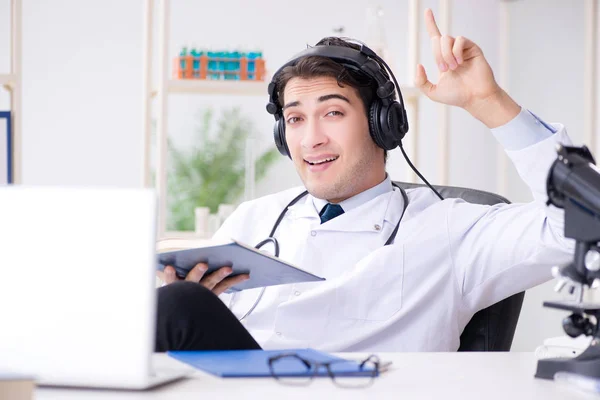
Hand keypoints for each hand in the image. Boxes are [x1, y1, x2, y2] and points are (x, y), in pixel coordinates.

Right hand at [157, 264, 248, 295]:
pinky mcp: (215, 293)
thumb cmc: (179, 286)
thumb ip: (170, 270)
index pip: (170, 279)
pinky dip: (236, 280)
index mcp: (175, 284)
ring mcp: (203, 292)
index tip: (169, 268)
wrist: (190, 309)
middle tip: (202, 264)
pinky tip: (246, 275)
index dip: (169, 275)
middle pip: (192, 279)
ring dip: (220, 274)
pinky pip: (226, 285)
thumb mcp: (171, 278)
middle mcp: (190, 289)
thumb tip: (167, 258)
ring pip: (212, 282)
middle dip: (197, 272)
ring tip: (228, 268)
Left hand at [415, 8, 519, 127]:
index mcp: (443, 59)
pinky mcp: (472, 48)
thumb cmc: (457, 96)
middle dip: (437, 55)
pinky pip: (459, 40)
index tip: (427, 11)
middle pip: (437, 40)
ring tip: (453, 67)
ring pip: (446, 39)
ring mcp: (462, 49)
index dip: (431, 23)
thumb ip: (421, 81)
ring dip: (445, 54)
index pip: (435, 38)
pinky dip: (456, 51)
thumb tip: (419, 64)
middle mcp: (452, 52)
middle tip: (445, 69)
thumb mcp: (432, 92)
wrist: (475, 98)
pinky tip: (460, 62)